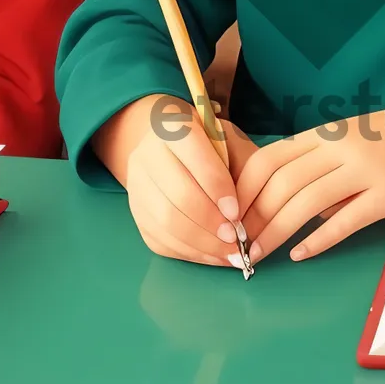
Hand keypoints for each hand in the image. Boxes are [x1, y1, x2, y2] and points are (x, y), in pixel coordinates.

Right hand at [110, 94, 259, 265]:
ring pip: (165, 222)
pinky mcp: (136, 212)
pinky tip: (212, 256)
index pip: (195, 159)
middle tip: (235, 239)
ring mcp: (137, 184)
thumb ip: (242, 166)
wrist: (168, 145)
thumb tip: (248, 213)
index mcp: (175, 126)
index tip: (237, 212)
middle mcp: (148, 154)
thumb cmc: (212, 143)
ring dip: (201, 244)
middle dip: (210, 223)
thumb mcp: (232, 141)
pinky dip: (189, 253)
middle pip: (177, 197)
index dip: (217, 189)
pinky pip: (159, 240)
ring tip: (229, 254)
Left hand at [236, 75, 384, 263]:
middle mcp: (341, 148)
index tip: (225, 215)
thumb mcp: (354, 140)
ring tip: (256, 256)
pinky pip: (347, 219)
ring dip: (275, 232)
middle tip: (234, 245)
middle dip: (251, 217)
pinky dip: (319, 239)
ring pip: (306, 202)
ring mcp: (365, 169)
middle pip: (281, 183)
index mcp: (327, 134)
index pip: (269, 159)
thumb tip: (291, 205)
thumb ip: (322, 166)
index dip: (241, 189)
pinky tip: (301, 255)